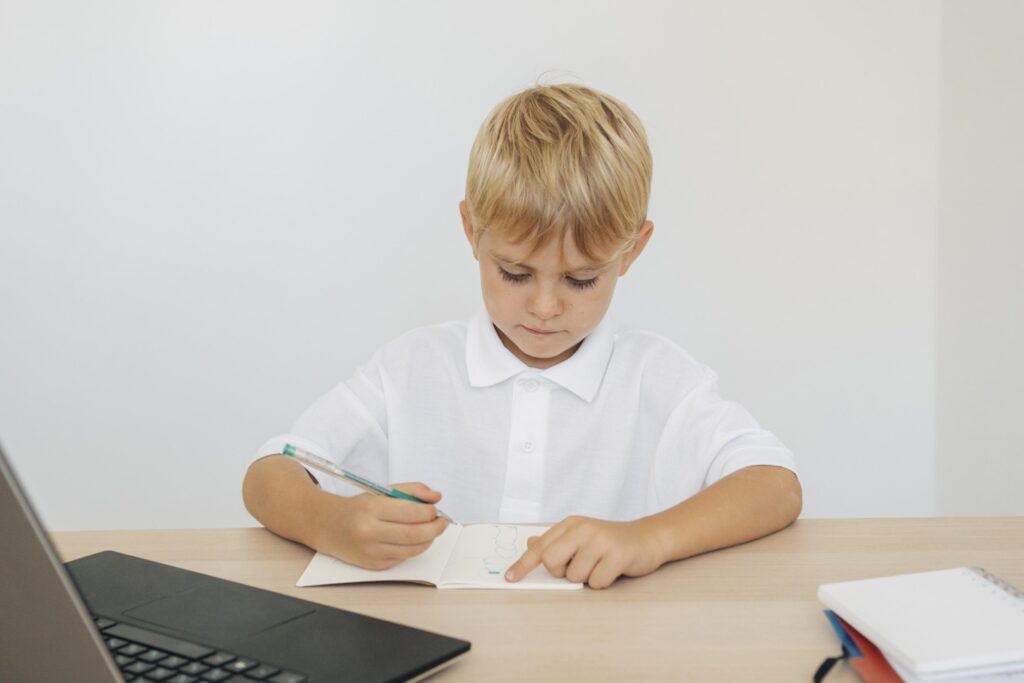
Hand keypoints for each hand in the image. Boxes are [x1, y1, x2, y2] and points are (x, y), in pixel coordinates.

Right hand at [314, 482, 447, 569]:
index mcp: (372, 508)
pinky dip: (413, 548)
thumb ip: (411, 490)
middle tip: (441, 522)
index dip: (430, 512)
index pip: (411, 512)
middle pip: (415, 534)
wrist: (328, 527)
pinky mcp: (374, 565)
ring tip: (429, 530)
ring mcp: (372, 551)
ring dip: (428, 540)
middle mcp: (370, 531)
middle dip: (435, 528)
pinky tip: (411, 539)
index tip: (435, 509)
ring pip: (413, 550)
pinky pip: (403, 558)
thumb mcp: (381, 492)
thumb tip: (436, 496)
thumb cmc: (358, 508)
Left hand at [504, 516, 664, 588]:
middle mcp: (583, 529)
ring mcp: (600, 541)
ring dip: (587, 578)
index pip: (540, 547)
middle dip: (562, 572)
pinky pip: (596, 582)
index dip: (523, 564)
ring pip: (575, 576)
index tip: (510, 578)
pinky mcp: (617, 555)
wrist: (648, 538)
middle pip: (551, 561)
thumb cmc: (611, 541)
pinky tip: (612, 570)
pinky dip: (602, 582)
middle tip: (579, 566)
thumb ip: (556, 541)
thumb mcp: (582, 537)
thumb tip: (530, 543)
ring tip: (600, 565)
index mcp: (571, 524)